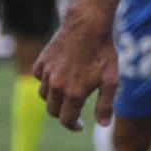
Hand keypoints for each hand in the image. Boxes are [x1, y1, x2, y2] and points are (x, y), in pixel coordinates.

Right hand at [33, 13, 118, 129]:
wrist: (88, 25)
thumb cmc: (103, 52)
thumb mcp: (111, 79)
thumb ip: (105, 104)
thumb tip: (103, 125)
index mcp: (73, 93)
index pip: (66, 119)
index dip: (73, 125)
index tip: (78, 125)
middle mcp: (56, 86)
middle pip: (53, 111)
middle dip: (63, 113)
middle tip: (73, 109)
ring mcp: (47, 74)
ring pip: (44, 96)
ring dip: (54, 98)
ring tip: (68, 91)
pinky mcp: (41, 62)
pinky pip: (40, 78)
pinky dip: (46, 81)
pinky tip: (58, 75)